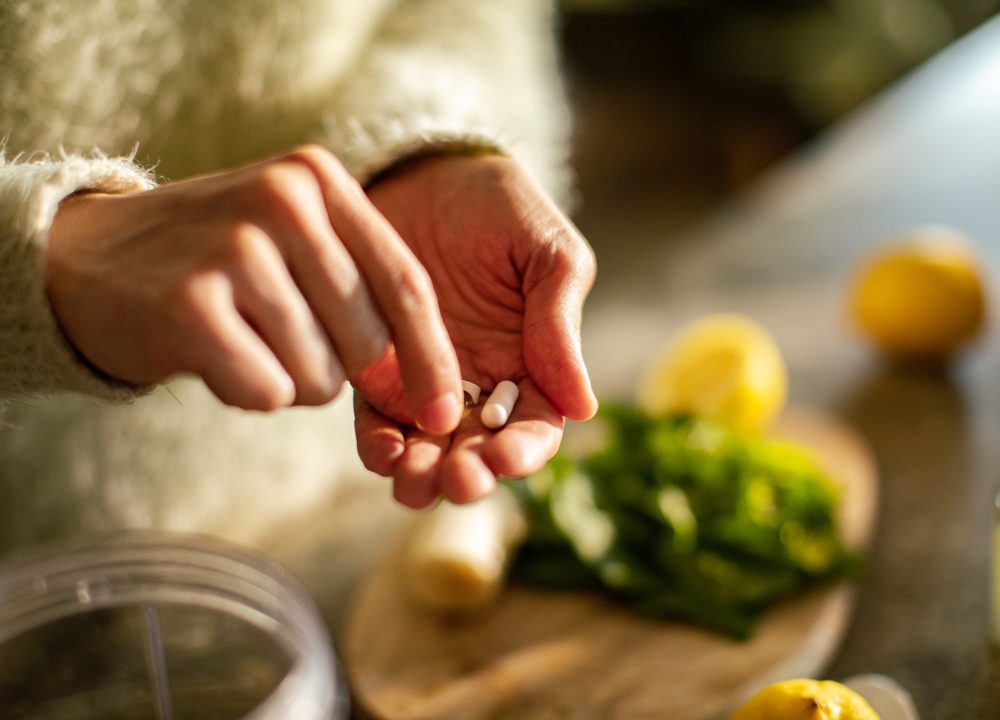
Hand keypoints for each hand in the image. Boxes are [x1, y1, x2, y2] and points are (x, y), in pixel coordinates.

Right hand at [46, 145, 462, 430]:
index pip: (407, 283)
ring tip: (239, 336)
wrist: (88, 259)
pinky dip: (246, 391)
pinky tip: (211, 353)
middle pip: (368, 341)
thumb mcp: (291, 239)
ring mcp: (236, 249)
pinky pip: (267, 392)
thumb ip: (361, 287)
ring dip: (287, 379)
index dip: (433, 358)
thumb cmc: (215, 263)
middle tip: (277, 337)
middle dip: (336, 368)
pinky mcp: (192, 305)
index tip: (446, 413)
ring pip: (319, 376)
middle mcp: (283, 201)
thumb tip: (431, 384)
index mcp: (318, 179)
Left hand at [354, 154, 597, 507]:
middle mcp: (480, 385)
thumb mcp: (547, 253)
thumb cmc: (499, 207)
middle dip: (468, 475)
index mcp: (533, 364)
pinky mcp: (375, 369)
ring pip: (427, 449)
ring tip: (412, 480)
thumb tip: (583, 407)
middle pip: (479, 452)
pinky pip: (376, 419)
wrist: (424, 172)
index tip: (505, 458)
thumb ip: (561, 322)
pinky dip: (378, 445)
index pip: (534, 428)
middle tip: (455, 479)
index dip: (523, 452)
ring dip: (422, 475)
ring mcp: (425, 381)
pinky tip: (381, 451)